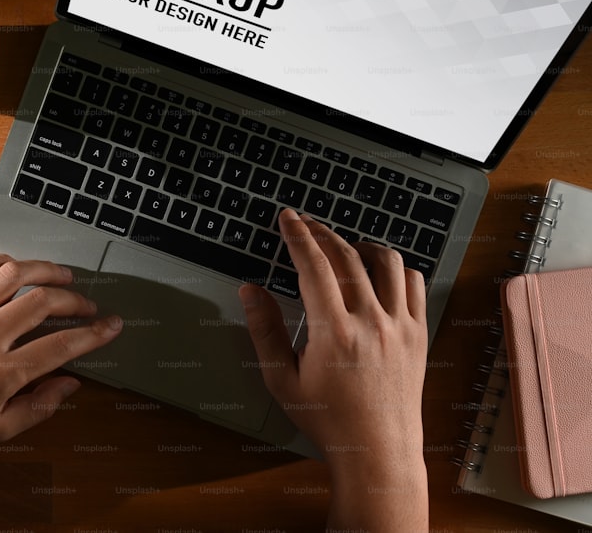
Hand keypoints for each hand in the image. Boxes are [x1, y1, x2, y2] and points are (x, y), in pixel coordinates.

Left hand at [0, 254, 122, 448]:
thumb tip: (70, 384)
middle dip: (75, 300)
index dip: (93, 334)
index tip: (111, 326)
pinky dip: (4, 262)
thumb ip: (37, 408)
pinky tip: (19, 268)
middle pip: (42, 303)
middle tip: (87, 305)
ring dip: (45, 270)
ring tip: (63, 275)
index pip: (60, 346)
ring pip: (13, 275)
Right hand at [239, 209, 427, 465]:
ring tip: (344, 247)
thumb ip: (265, 331)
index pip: (313, 266)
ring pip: (388, 262)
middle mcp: (372, 323)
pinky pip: (415, 284)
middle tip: (307, 225)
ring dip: (362, 245)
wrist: (377, 451)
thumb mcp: (282, 380)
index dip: (298, 236)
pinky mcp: (419, 334)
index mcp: (334, 333)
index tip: (288, 218)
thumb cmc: (327, 420)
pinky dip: (397, 268)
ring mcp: (401, 327)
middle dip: (323, 233)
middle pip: (348, 256)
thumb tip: (251, 291)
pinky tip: (379, 273)